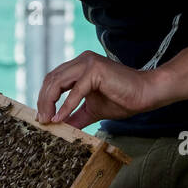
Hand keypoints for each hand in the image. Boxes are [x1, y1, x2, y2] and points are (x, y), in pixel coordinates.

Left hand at [36, 50, 163, 128]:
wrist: (146, 94)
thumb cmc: (123, 99)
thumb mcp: (92, 110)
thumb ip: (75, 116)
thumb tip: (60, 127)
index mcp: (80, 66)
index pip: (54, 79)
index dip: (44, 97)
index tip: (42, 117)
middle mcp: (82, 60)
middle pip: (51, 78)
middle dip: (43, 101)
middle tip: (41, 120)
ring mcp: (88, 62)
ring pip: (58, 82)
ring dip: (49, 103)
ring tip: (47, 120)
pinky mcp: (95, 70)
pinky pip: (75, 90)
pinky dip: (66, 106)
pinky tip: (60, 118)